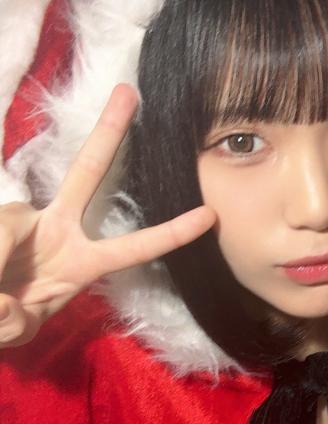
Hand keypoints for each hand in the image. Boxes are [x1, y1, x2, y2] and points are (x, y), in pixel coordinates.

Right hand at [0, 84, 215, 346]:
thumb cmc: (2, 317)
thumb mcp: (14, 330)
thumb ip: (13, 322)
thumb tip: (3, 303)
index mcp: (81, 260)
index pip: (134, 246)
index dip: (171, 233)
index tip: (210, 215)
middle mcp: (56, 228)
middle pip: (86, 170)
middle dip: (108, 131)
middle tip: (129, 92)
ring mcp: (21, 219)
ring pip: (9, 230)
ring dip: (0, 270)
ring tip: (2, 299)